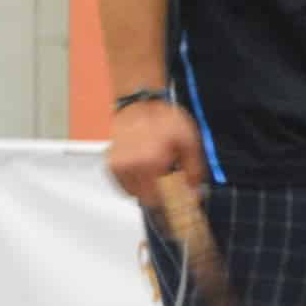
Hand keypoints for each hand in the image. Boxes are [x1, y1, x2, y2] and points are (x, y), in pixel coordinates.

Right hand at [102, 95, 200, 209]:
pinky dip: (136, 186)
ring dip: (149, 191)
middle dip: (163, 196)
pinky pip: (125, 188)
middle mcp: (132, 167)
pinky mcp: (111, 166)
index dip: (176, 201)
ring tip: (157, 173)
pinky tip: (145, 172)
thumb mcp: (189, 140)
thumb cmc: (163, 119)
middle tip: (172, 185)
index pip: (164, 198)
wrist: (139, 104)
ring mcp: (119, 167)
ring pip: (136, 196)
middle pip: (150, 201)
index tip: (184, 198)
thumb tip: (195, 190)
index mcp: (152, 161)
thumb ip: (194, 168)